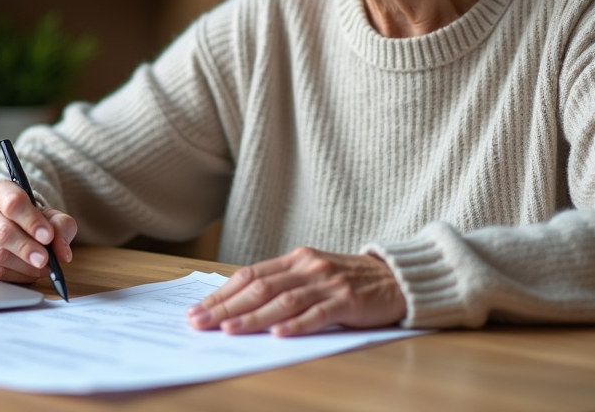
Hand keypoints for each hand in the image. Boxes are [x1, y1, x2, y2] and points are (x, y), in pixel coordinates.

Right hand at [0, 180, 76, 283]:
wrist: (13, 227)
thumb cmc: (33, 220)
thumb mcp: (52, 216)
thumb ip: (62, 227)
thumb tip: (63, 253)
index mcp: (3, 191)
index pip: (14, 203)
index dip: (31, 221)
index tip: (47, 236)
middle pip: (3, 232)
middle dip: (27, 248)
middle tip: (44, 259)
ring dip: (25, 266)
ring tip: (42, 266)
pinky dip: (17, 276)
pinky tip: (28, 271)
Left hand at [186, 247, 405, 335]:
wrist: (396, 278)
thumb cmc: (348, 281)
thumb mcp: (313, 274)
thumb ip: (283, 284)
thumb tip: (239, 303)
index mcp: (295, 259)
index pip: (249, 275)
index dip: (222, 294)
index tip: (197, 310)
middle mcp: (308, 267)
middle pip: (259, 288)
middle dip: (226, 307)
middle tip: (200, 322)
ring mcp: (328, 283)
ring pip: (283, 301)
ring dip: (253, 317)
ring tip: (229, 330)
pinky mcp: (348, 300)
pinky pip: (318, 314)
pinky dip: (296, 325)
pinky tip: (278, 334)